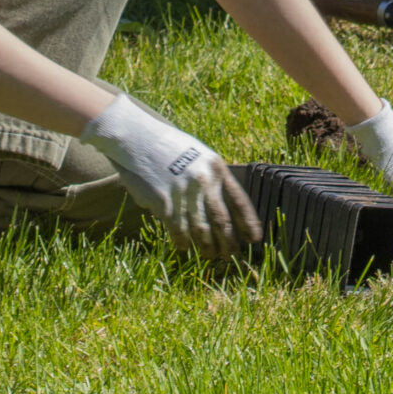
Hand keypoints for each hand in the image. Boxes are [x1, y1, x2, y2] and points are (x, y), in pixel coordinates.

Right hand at [81, 93, 261, 258]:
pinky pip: (178, 229)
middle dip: (229, 242)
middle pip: (222, 221)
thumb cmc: (170, 146)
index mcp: (216, 168)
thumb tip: (222, 209)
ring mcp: (184, 193)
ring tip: (211, 255)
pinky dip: (183, 242)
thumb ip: (211, 179)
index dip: (249, 223)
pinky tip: (184, 247)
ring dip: (208, 247)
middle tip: (232, 255)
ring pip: (202, 230)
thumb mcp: (198, 155)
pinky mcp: (164, 202)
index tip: (254, 239)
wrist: (138, 138)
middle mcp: (203, 182)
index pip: (239, 200)